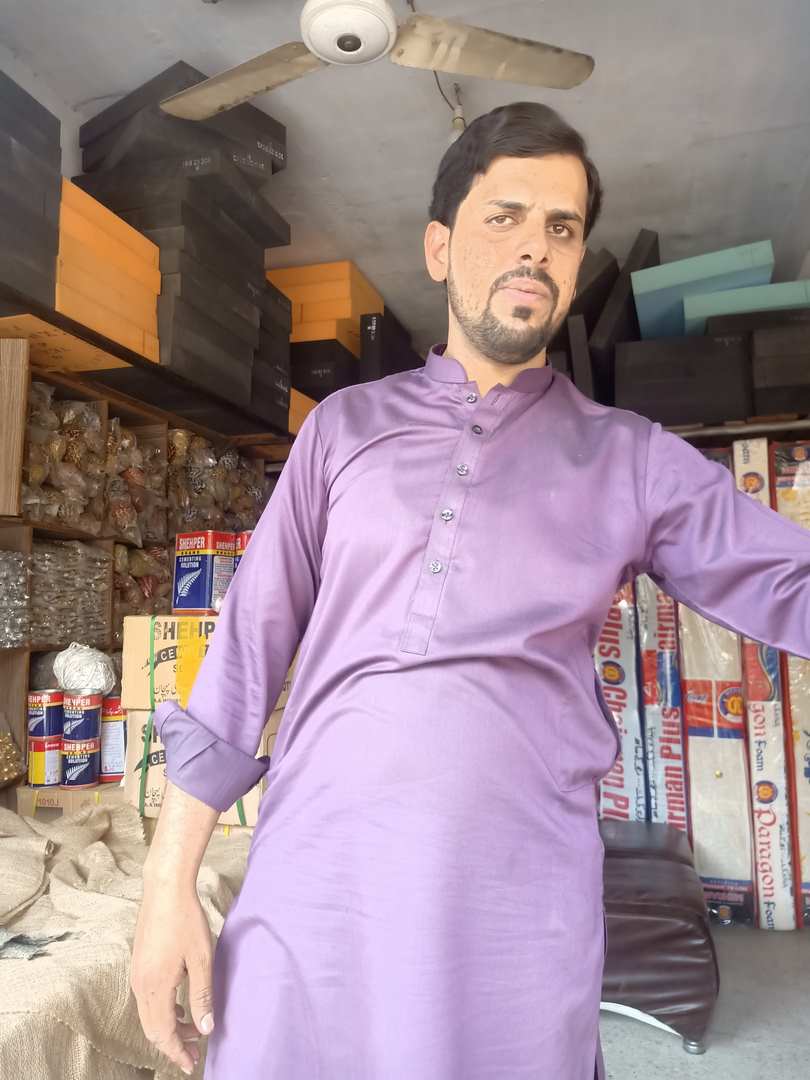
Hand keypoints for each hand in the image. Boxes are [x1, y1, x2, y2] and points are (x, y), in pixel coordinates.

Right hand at [131, 879, 214, 1075]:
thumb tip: (206, 1028)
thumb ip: (202, 996)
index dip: (176, 1052)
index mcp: (155, 987)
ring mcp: (137, 974)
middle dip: (172, 1044)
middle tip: (194, 1053)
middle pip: (152, 1028)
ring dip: (169, 1027)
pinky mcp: (139, 963)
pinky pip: (147, 999)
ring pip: (149, 1014)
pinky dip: (163, 1010)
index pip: (163, 1033)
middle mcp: (140, 985)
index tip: (190, 1064)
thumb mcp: (201, 959)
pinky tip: (180, 1006)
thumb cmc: (186, 920)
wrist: (165, 888)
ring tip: (192, 1030)